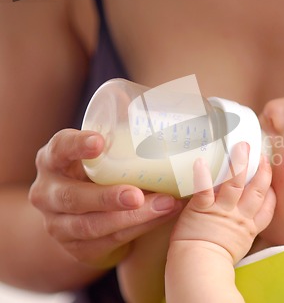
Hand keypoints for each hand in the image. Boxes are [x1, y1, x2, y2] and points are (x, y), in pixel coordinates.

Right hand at [29, 129, 182, 267]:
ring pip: (91, 225)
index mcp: (53, 159)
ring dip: (131, 218)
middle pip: (72, 197)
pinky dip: (137, 230)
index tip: (99, 143)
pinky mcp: (75, 248)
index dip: (76, 146)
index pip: (59, 148)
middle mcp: (48, 192)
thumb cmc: (100, 172)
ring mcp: (58, 224)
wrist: (83, 215)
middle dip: (107, 197)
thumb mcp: (103, 154)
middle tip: (137, 194)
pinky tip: (162, 217)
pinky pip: (106, 242)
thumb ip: (120, 136)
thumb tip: (158, 106)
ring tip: (165, 205)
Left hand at [170, 142, 275, 263]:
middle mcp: (239, 216)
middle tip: (263, 154)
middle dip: (262, 171)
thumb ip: (241, 231)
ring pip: (236, 183)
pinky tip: (201, 161)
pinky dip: (203, 176)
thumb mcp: (238, 246)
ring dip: (240, 164)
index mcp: (249, 226)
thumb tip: (240, 222)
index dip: (271, 192)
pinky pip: (204, 189)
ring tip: (243, 147)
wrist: (199, 267)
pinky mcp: (203, 209)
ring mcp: (222, 211)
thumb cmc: (215, 261)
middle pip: (257, 190)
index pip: (267, 207)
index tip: (271, 178)